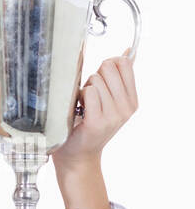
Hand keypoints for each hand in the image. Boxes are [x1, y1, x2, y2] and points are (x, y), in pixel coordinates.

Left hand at [50, 48, 137, 173]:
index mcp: (132, 101)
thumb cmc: (87, 126)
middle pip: (109, 68)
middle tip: (89, 96)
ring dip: (84, 89)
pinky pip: (88, 92)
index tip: (100, 79)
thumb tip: (127, 52)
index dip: (107, 65)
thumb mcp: (109, 102)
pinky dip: (79, 97)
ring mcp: (113, 115)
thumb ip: (117, 79)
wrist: (78, 156)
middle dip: (94, 76)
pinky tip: (79, 110)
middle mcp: (126, 108)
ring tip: (83, 105)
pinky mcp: (97, 121)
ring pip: (96, 80)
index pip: (124, 63)